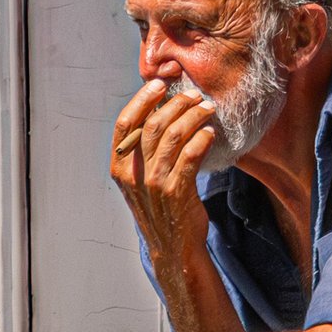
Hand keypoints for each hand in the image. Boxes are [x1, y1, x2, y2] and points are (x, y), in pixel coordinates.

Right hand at [111, 78, 218, 263]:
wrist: (174, 247)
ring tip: (208, 108)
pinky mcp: (177, 192)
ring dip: (193, 117)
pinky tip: (211, 132)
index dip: (141, 100)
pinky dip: (201, 140)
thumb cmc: (161, 208)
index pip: (125, 124)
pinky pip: (190, 157)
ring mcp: (154, 183)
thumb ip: (145, 152)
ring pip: (173, 137)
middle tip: (194, 95)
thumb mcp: (142, 179)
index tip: (160, 84)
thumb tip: (161, 112)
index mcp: (120, 167)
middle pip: (153, 125)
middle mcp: (133, 174)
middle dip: (176, 104)